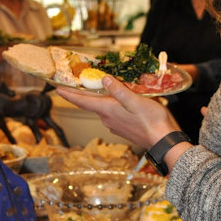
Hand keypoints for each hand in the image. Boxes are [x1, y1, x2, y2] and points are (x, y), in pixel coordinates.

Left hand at [55, 75, 177, 148]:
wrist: (163, 141)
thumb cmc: (152, 121)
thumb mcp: (135, 101)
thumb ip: (118, 90)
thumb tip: (104, 79)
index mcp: (107, 110)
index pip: (82, 101)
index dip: (69, 94)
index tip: (56, 88)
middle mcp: (107, 119)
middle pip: (89, 104)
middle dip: (80, 94)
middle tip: (72, 83)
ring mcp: (114, 125)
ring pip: (101, 108)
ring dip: (96, 98)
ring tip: (95, 86)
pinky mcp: (122, 127)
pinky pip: (111, 112)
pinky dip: (108, 103)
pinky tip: (115, 99)